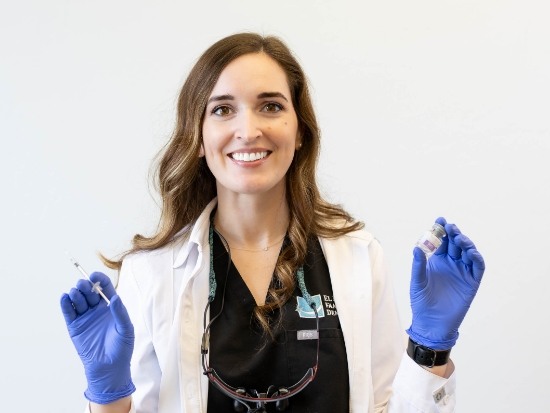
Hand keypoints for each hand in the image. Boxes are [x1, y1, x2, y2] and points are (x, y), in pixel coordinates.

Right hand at [60, 272, 135, 403]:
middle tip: (83, 284)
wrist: (109, 368)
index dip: (99, 280)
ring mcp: (85, 318)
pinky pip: (69, 312)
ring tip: (75, 292)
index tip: (94, 275)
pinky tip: (65, 297)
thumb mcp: (126, 329)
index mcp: (112, 308)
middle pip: (89, 292)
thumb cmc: (122, 348)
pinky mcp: (75, 327)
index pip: (105, 289)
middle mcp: (98, 310)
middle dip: (85, 286)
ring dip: (76, 294)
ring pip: (79, 300)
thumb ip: (120, 313)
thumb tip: (115, 298)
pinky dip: (65, 304)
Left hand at [406, 218, 484, 349]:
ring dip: (466, 243)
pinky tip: (471, 252)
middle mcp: (451, 264)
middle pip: (455, 244)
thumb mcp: (417, 282)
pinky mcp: (472, 282)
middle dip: (454, 234)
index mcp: (437, 261)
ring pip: (468, 252)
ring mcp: (462, 272)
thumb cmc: (421, 302)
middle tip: (450, 227)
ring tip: (459, 238)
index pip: (441, 242)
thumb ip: (418, 265)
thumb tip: (416, 248)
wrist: (431, 322)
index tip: (440, 220)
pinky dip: (476, 258)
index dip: (441, 230)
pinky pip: (477, 267)